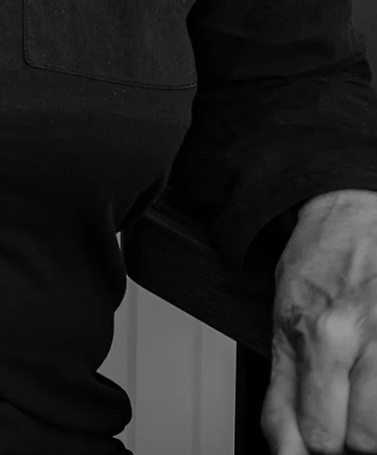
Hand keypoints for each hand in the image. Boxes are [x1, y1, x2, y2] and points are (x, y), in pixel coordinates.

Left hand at [268, 190, 376, 452]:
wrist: (352, 217)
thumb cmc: (318, 266)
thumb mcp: (281, 323)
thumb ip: (281, 393)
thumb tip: (286, 450)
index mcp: (321, 335)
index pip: (321, 434)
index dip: (316, 436)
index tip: (317, 424)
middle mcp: (364, 337)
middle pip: (362, 438)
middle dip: (348, 429)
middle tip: (342, 396)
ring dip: (374, 417)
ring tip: (363, 383)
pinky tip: (375, 374)